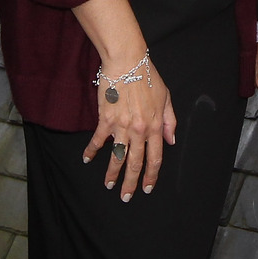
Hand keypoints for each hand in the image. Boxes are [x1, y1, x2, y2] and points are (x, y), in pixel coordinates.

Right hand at [83, 58, 175, 201]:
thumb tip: (170, 140)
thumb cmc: (147, 77)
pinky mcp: (105, 119)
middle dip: (131, 183)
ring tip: (109, 185)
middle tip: (126, 197)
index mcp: (154, 126)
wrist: (127, 62)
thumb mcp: (166, 98)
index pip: (154, 158)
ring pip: (117, 156)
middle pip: (136, 163)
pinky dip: (92, 150)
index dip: (151, 175)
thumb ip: (169, 121)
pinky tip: (87, 158)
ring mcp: (121, 126)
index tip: (147, 187)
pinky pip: (98, 139)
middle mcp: (138, 130)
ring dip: (112, 173)